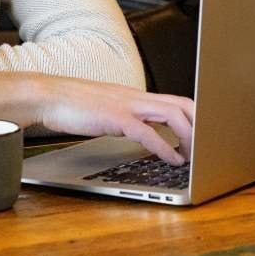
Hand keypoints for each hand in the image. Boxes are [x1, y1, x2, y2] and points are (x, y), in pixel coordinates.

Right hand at [34, 76, 193, 164]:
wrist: (48, 95)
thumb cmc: (74, 105)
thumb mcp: (109, 109)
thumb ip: (128, 117)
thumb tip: (144, 133)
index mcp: (137, 96)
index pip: (177, 100)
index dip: (196, 117)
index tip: (204, 136)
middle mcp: (137, 97)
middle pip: (183, 104)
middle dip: (201, 126)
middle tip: (206, 148)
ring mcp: (127, 105)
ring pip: (173, 114)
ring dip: (189, 136)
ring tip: (194, 156)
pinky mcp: (115, 117)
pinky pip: (148, 132)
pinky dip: (165, 147)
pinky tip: (173, 159)